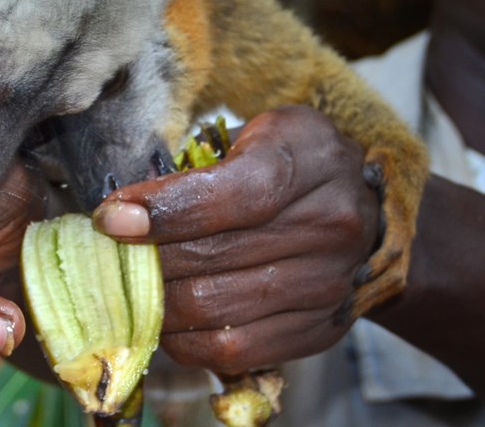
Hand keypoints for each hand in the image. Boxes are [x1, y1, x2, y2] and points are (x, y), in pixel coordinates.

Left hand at [94, 106, 378, 372]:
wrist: (372, 212)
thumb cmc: (293, 162)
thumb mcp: (253, 134)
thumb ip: (196, 166)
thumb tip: (124, 211)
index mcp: (308, 159)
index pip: (228, 195)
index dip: (162, 211)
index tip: (111, 218)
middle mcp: (329, 225)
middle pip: (213, 258)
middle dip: (146, 259)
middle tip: (112, 255)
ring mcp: (329, 284)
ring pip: (216, 310)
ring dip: (159, 302)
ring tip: (134, 286)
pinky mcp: (321, 330)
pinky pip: (236, 351)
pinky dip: (186, 339)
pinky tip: (168, 318)